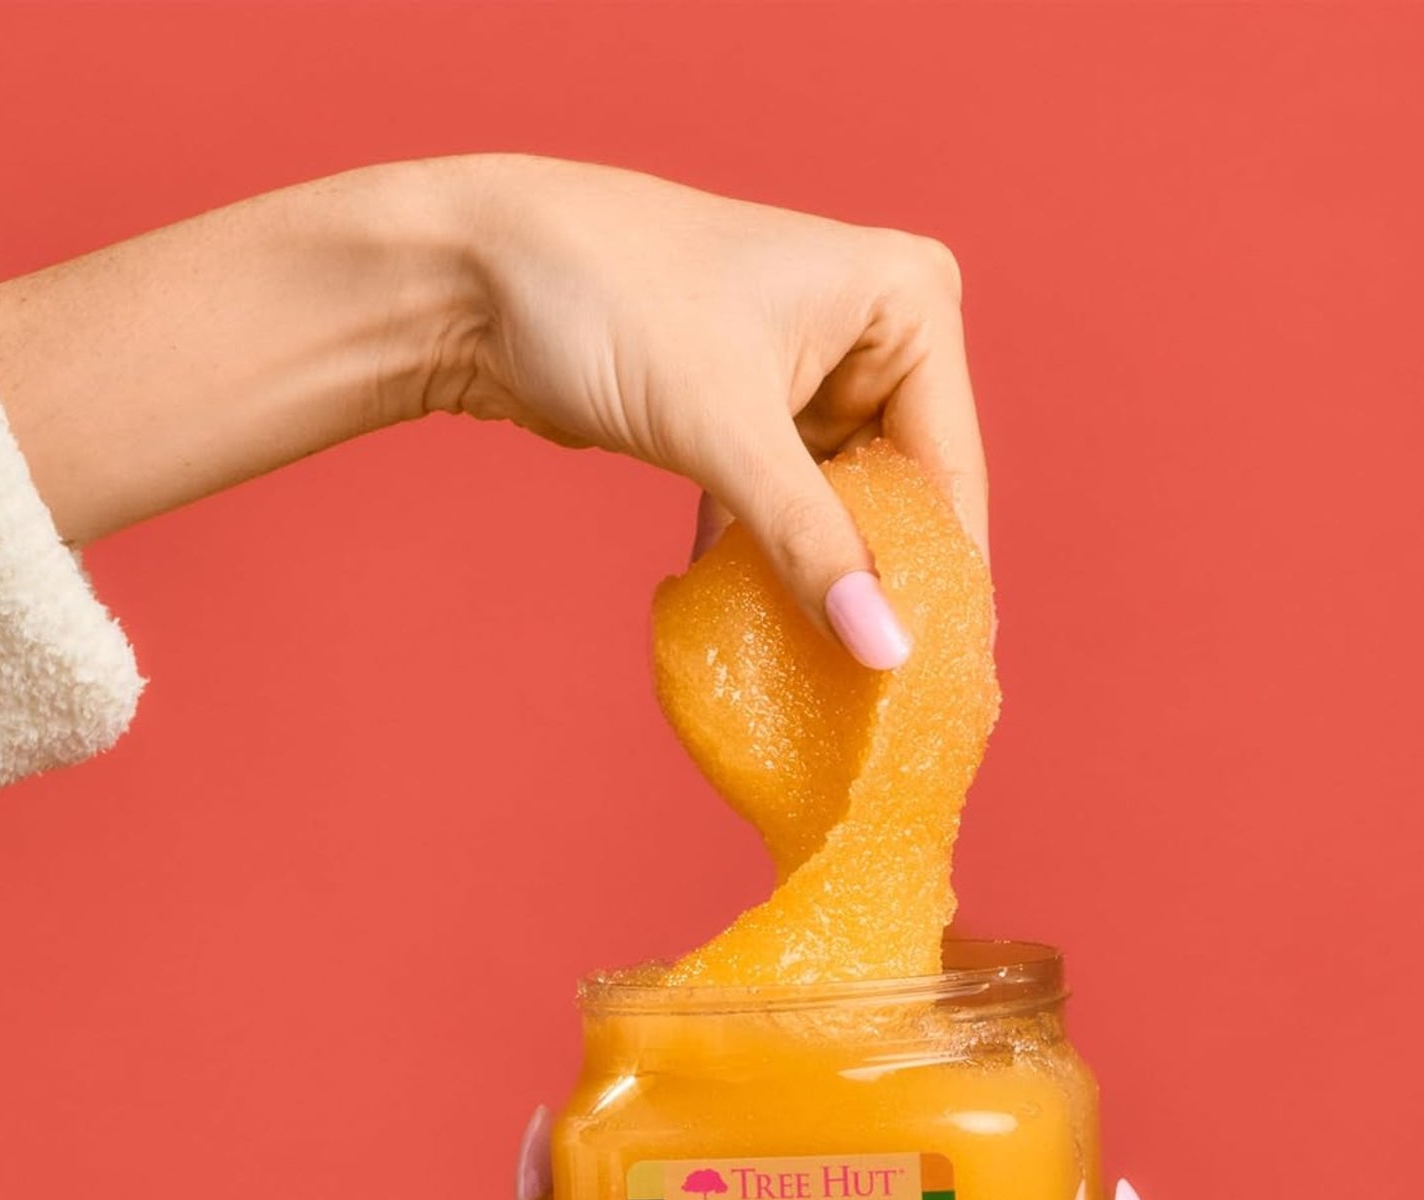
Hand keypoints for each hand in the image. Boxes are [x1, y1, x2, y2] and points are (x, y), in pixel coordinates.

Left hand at [439, 155, 987, 667]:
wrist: (473, 271)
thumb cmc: (606, 300)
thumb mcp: (723, 430)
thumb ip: (809, 544)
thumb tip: (886, 650)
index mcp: (908, 301)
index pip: (950, 472)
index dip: (943, 583)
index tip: (936, 686)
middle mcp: (875, 331)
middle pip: (905, 499)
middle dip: (883, 593)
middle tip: (885, 704)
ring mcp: (814, 375)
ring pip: (842, 513)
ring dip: (822, 590)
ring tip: (829, 686)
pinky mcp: (754, 414)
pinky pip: (785, 511)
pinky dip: (768, 567)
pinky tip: (760, 636)